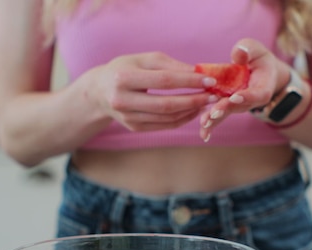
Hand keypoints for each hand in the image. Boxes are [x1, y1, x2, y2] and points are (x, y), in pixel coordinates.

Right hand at [79, 52, 217, 131]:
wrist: (100, 90)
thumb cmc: (126, 69)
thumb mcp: (144, 60)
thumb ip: (171, 65)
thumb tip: (199, 73)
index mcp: (124, 78)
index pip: (163, 81)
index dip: (189, 81)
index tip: (209, 80)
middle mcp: (122, 100)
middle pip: (166, 104)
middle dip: (193, 100)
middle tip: (212, 96)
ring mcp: (127, 117)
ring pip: (166, 118)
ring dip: (190, 111)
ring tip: (206, 102)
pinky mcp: (133, 127)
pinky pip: (163, 126)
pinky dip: (182, 119)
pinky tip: (193, 110)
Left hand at [199, 39, 289, 140]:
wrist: (261, 73)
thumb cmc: (258, 58)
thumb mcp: (256, 49)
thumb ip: (248, 50)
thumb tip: (238, 53)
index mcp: (263, 87)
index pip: (257, 94)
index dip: (246, 96)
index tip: (235, 97)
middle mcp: (251, 101)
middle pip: (238, 107)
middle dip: (224, 110)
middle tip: (213, 113)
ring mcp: (239, 106)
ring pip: (227, 113)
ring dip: (215, 119)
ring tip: (204, 124)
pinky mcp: (228, 107)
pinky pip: (219, 116)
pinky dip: (211, 126)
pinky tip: (203, 135)